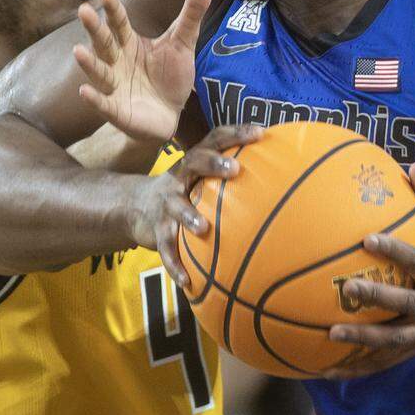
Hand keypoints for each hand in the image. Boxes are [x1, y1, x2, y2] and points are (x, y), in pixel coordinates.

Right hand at [73, 0, 215, 142]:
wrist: (169, 116)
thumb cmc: (170, 76)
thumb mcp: (183, 41)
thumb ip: (193, 9)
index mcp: (129, 43)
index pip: (119, 23)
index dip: (114, 10)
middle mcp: (116, 62)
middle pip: (104, 43)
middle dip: (94, 29)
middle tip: (84, 11)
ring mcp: (114, 86)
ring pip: (99, 72)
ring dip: (89, 63)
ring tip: (78, 51)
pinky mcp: (117, 111)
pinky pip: (103, 104)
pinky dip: (95, 99)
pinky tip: (85, 92)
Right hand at [128, 124, 262, 286]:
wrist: (134, 207)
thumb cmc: (184, 192)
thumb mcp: (200, 178)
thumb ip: (229, 175)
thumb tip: (280, 177)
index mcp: (193, 162)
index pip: (215, 139)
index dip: (237, 133)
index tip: (261, 133)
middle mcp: (178, 177)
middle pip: (193, 161)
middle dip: (213, 163)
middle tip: (235, 169)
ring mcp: (166, 203)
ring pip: (176, 207)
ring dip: (189, 216)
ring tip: (203, 228)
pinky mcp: (156, 230)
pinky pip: (166, 248)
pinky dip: (175, 264)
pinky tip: (187, 281)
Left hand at [323, 163, 414, 379]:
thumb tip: (413, 165)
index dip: (395, 250)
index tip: (367, 238)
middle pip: (405, 304)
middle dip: (377, 298)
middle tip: (346, 288)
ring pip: (393, 341)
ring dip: (363, 340)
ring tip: (331, 334)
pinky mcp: (413, 352)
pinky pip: (383, 363)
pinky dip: (357, 369)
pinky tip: (327, 371)